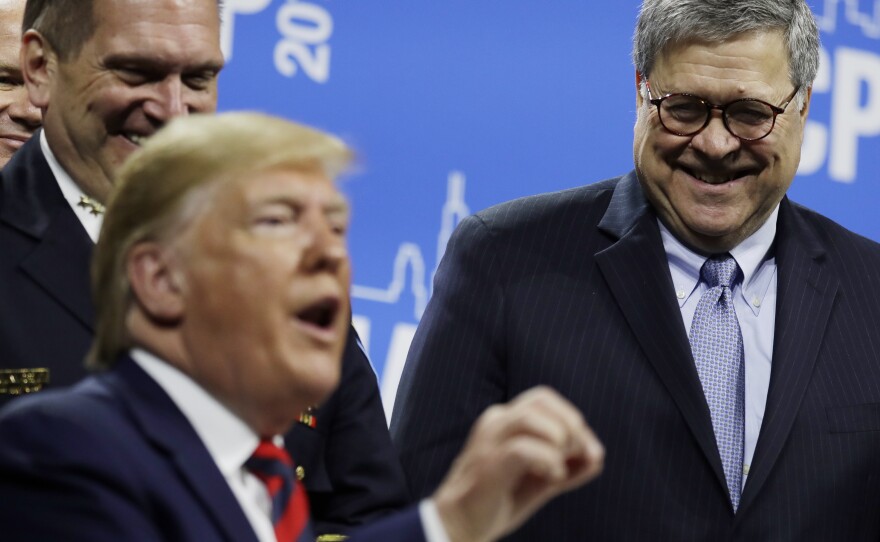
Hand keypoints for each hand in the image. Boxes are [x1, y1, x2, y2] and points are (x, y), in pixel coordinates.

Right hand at [432, 386, 603, 541]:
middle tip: (576, 457)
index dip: (572, 419)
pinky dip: (548, 461)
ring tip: (560, 466)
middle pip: (541, 400)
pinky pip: (524, 449)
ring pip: (531, 417)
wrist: (461, 525)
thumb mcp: (542, 479)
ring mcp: (489, 441)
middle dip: (570, 427)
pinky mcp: (488, 464)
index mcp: (505, 419)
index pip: (545, 399)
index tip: (586, 451)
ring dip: (559, 441)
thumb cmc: (500, 498)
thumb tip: (597, 456)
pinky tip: (552, 478)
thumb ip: (569, 466)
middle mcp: (495, 422)